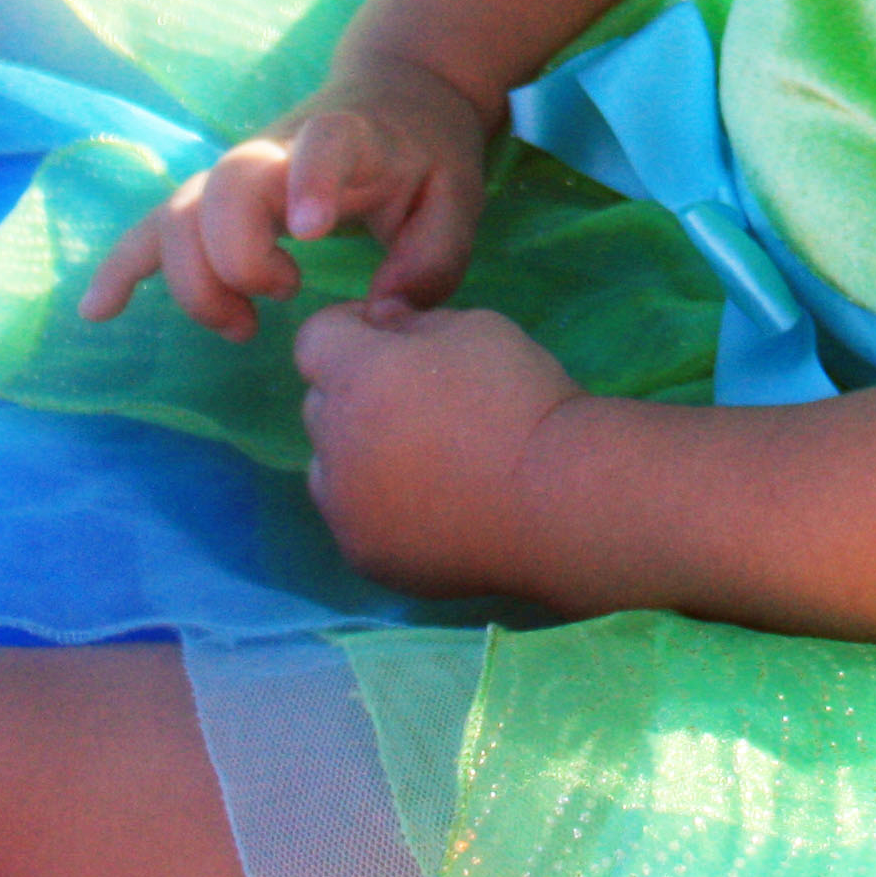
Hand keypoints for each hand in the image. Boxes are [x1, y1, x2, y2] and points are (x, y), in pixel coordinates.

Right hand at [79, 53, 493, 340]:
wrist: (396, 94)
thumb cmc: (427, 154)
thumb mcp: (458, 198)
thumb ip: (432, 259)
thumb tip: (381, 317)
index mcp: (350, 138)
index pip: (324, 142)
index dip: (311, 177)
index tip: (311, 232)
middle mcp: (279, 149)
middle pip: (226, 187)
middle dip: (236, 258)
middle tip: (286, 295)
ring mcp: (236, 172)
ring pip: (180, 212)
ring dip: (194, 281)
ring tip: (243, 326)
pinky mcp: (212, 199)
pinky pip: (154, 228)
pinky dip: (123, 267)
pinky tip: (98, 312)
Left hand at [296, 296, 579, 595]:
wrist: (560, 500)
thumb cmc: (523, 401)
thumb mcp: (477, 327)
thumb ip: (413, 320)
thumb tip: (381, 324)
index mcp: (356, 378)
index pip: (316, 336)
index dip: (354, 329)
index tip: (396, 338)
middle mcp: (334, 444)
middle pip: (320, 404)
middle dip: (356, 394)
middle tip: (421, 403)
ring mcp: (346, 509)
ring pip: (330, 467)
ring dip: (360, 454)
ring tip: (428, 461)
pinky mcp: (366, 556)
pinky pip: (355, 518)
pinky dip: (381, 507)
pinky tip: (436, 504)